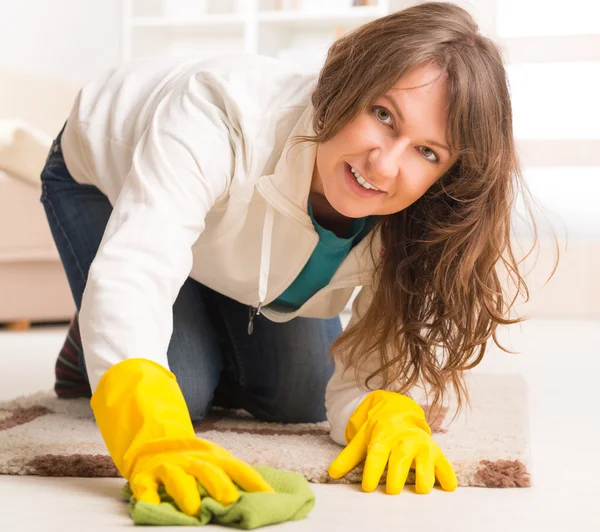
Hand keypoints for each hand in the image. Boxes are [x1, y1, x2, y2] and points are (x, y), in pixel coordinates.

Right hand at [130, 438, 273, 515]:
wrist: (154, 444)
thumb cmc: (193, 462)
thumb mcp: (215, 463)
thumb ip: (234, 478)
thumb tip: (268, 498)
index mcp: (215, 458)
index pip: (238, 468)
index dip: (254, 482)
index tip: (269, 497)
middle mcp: (193, 461)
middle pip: (208, 471)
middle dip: (219, 486)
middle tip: (230, 502)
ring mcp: (168, 467)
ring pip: (177, 478)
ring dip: (186, 493)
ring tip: (194, 510)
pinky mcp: (145, 477)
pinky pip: (145, 487)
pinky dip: (148, 497)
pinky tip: (151, 506)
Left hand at [327, 390, 456, 493]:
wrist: (398, 410)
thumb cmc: (378, 430)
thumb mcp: (361, 439)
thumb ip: (348, 458)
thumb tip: (331, 473)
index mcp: (383, 436)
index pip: (377, 453)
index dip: (372, 471)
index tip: (368, 487)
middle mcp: (403, 439)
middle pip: (400, 458)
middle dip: (397, 476)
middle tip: (392, 491)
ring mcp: (421, 444)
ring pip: (424, 460)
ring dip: (424, 476)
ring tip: (420, 490)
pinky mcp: (435, 451)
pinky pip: (444, 463)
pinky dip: (447, 475)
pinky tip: (448, 488)